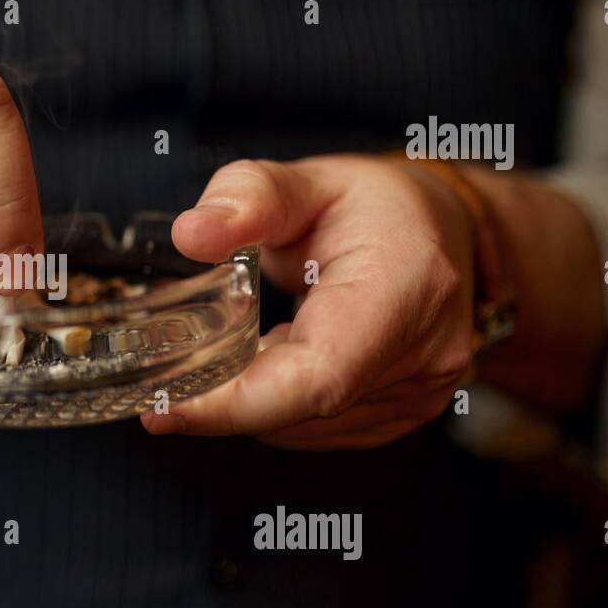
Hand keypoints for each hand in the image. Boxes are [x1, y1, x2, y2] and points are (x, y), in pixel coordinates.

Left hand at [142, 155, 477, 448]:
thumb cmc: (379, 206)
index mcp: (406, 288)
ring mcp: (418, 395)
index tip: (164, 407)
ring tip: (231, 342)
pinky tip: (267, 359)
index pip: (316, 376)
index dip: (235, 403)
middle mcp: (423, 355)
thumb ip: (250, 197)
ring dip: (247, 398)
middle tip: (163, 370)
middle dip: (221, 395)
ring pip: (299, 426)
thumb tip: (192, 232)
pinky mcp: (401, 416)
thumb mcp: (310, 179)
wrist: (445, 233)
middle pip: (297, 408)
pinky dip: (274, 403)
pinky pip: (314, 428)